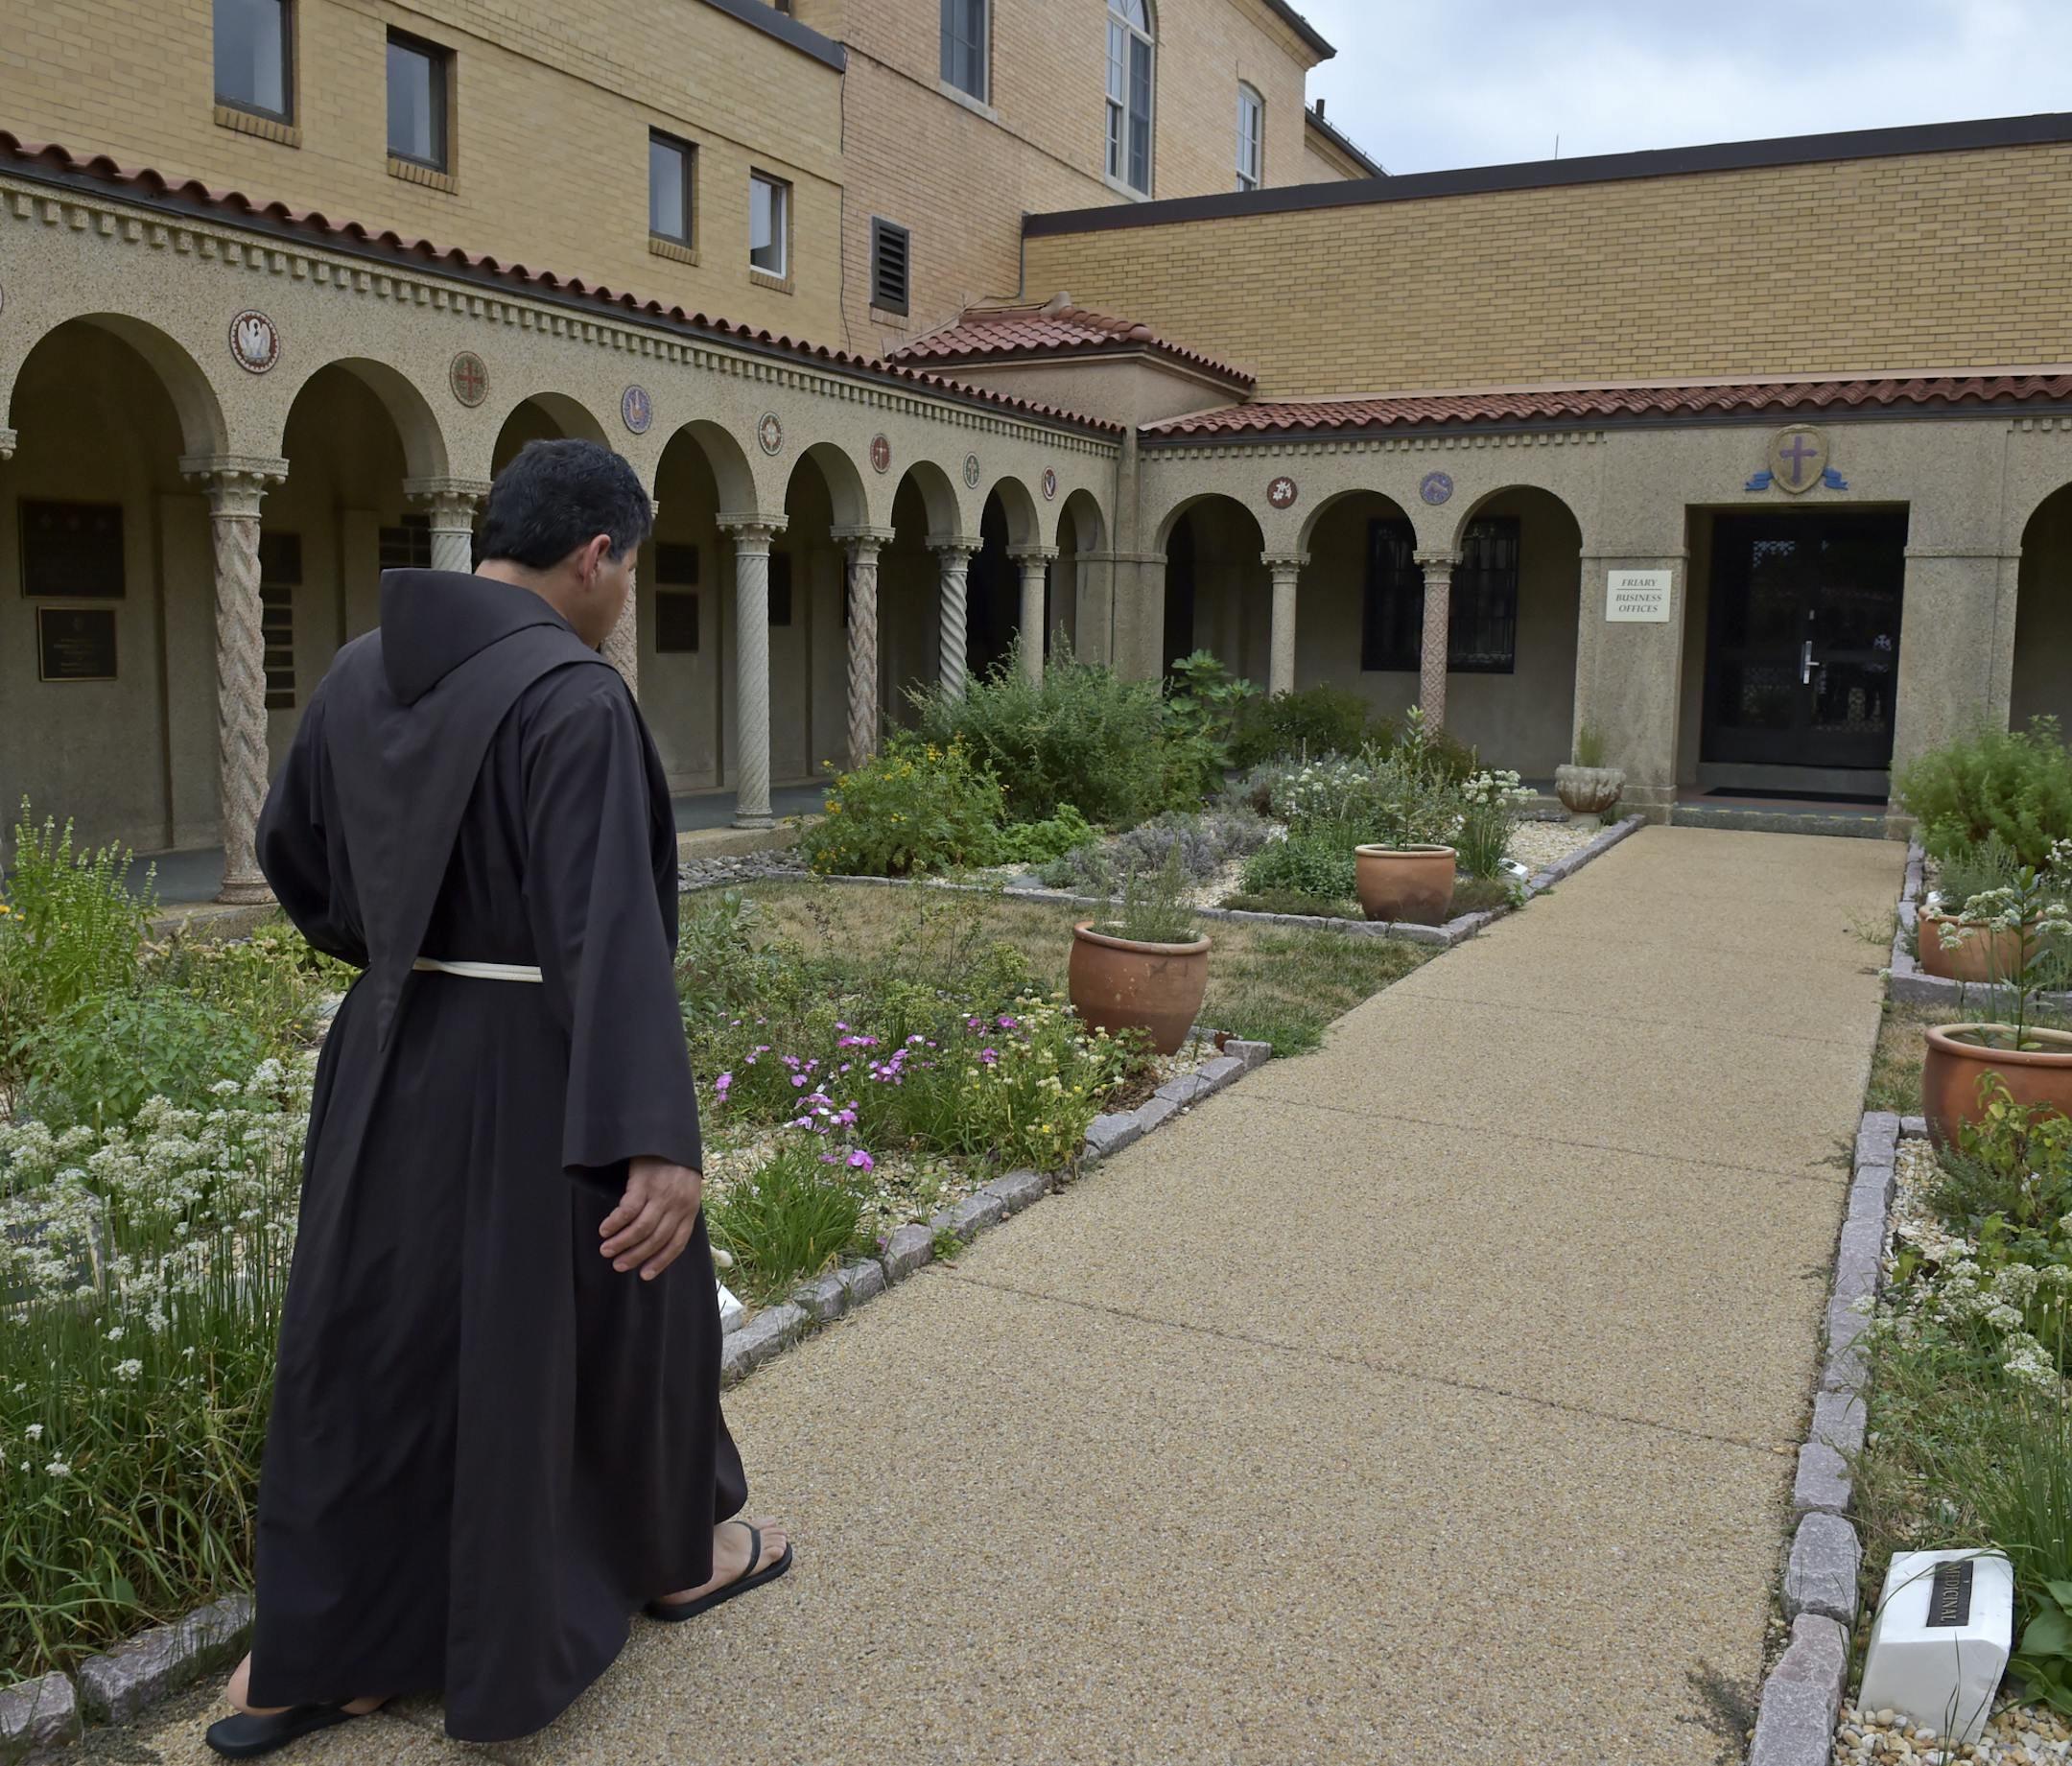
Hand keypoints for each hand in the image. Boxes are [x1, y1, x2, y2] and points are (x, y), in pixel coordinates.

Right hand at [600, 1157, 703, 1279]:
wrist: (668, 1138)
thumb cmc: (675, 1168)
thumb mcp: (684, 1192)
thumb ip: (676, 1214)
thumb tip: (656, 1243)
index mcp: (689, 1210)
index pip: (677, 1243)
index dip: (660, 1261)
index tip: (645, 1275)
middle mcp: (677, 1205)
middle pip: (656, 1239)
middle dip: (635, 1255)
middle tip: (618, 1265)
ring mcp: (661, 1194)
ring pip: (641, 1228)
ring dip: (621, 1243)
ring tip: (606, 1250)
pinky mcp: (644, 1183)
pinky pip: (627, 1210)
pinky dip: (615, 1223)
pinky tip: (605, 1229)